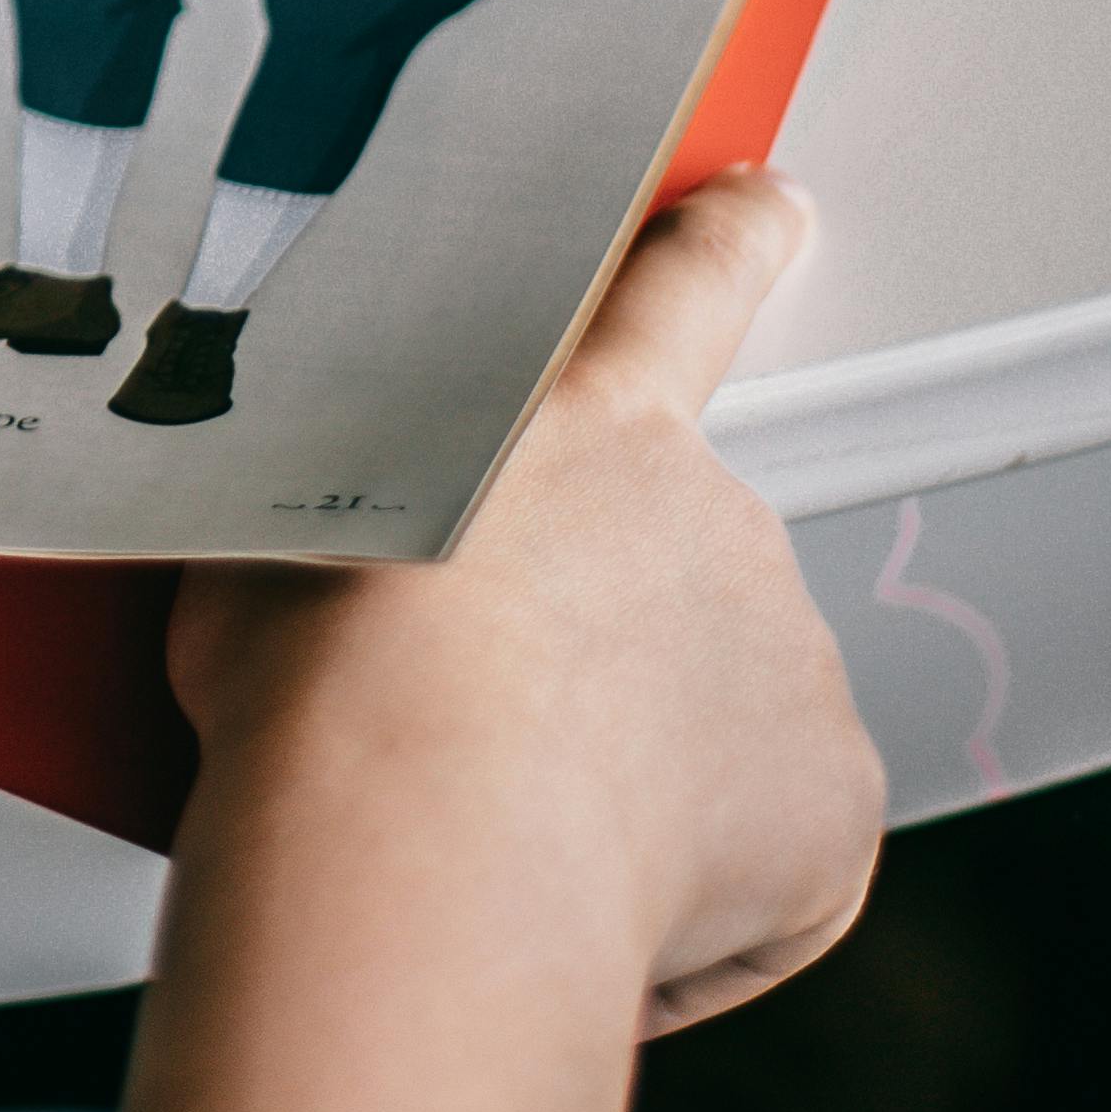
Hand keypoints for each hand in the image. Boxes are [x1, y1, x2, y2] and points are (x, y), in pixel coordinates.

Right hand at [170, 168, 878, 1041]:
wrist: (416, 839)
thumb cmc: (323, 689)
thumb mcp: (281, 535)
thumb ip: (346, 504)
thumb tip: (304, 555)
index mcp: (580, 418)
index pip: (682, 283)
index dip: (731, 241)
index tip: (769, 210)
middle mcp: (712, 513)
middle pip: (674, 564)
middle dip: (600, 639)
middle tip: (481, 725)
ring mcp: (787, 651)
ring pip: (715, 714)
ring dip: (641, 762)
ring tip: (514, 827)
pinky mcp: (829, 797)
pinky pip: (771, 850)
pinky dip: (700, 888)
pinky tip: (593, 901)